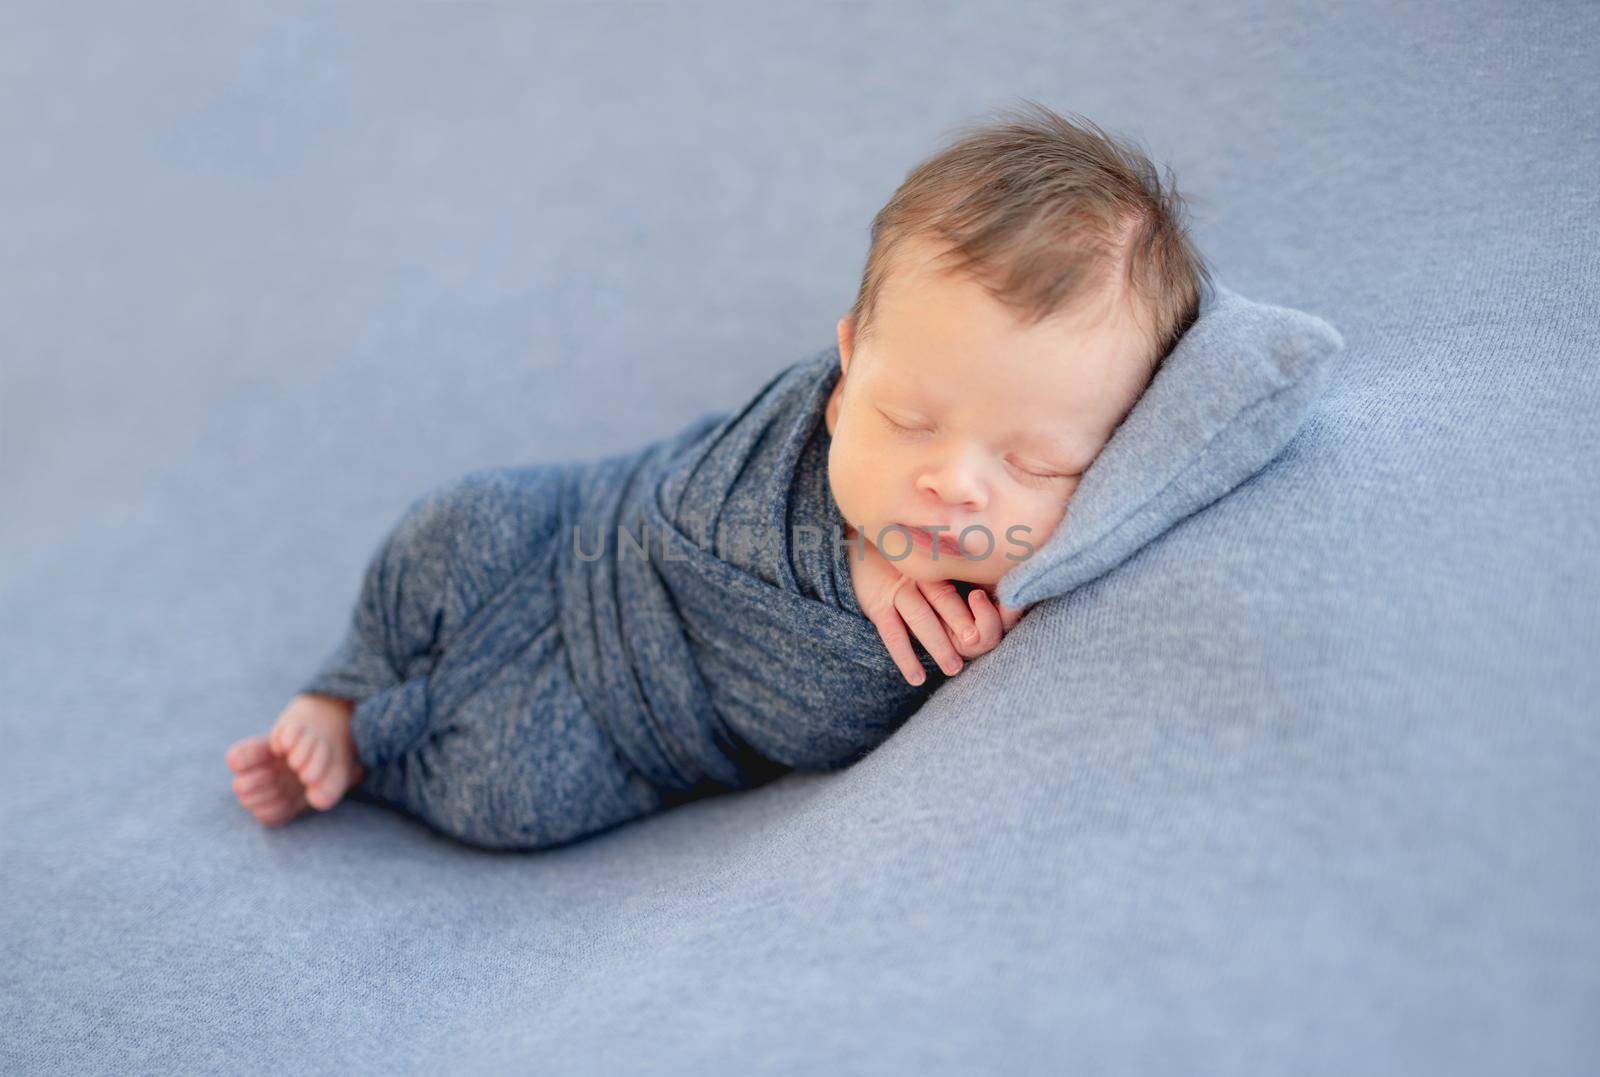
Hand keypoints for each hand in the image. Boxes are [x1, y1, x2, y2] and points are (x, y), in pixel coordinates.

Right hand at [844, 524, 1026, 685]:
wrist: (855, 546)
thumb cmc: (900, 557)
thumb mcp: (926, 557)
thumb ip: (951, 571)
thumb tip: (987, 594)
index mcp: (936, 563)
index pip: (960, 582)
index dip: (976, 604)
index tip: (989, 622)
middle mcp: (918, 575)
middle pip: (943, 598)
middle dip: (960, 621)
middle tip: (974, 641)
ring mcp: (896, 589)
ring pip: (920, 617)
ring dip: (938, 643)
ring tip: (954, 668)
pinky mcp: (877, 605)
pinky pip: (892, 634)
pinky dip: (905, 657)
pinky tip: (917, 678)